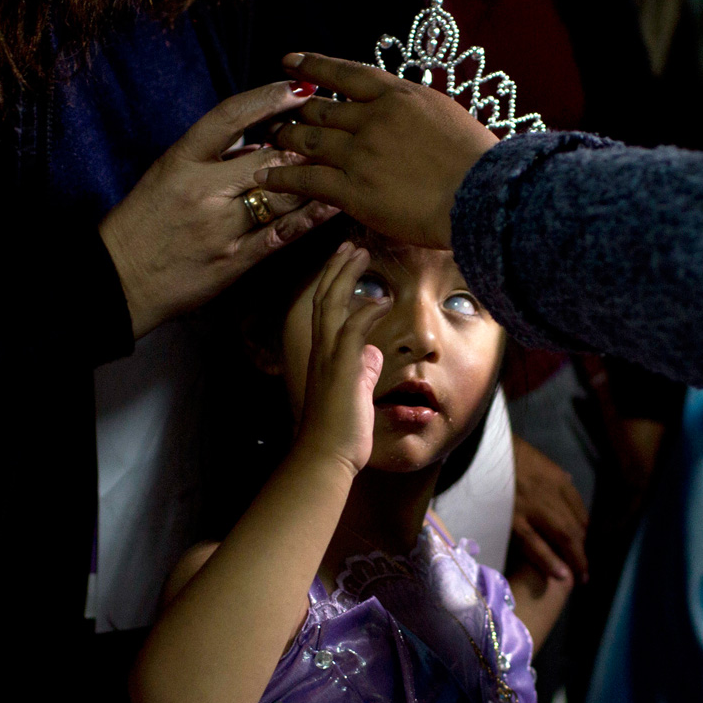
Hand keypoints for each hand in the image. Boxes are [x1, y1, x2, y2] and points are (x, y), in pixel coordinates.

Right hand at [100, 80, 338, 338]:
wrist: (121, 278)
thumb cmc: (145, 221)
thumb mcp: (168, 174)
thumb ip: (211, 155)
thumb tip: (259, 134)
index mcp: (181, 160)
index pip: (230, 116)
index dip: (268, 98)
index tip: (299, 87)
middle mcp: (202, 189)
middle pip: (266, 156)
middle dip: (304, 143)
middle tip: (334, 130)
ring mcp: (220, 226)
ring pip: (280, 194)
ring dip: (314, 178)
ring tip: (343, 162)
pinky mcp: (233, 260)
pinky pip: (281, 235)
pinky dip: (309, 218)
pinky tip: (333, 204)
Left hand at [255, 53, 499, 249]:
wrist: (485, 197)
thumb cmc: (481, 164)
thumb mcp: (450, 118)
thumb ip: (420, 114)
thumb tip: (410, 116)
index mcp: (401, 96)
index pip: (347, 73)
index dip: (315, 67)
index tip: (291, 62)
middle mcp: (374, 118)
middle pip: (320, 109)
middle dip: (295, 111)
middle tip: (276, 114)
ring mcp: (360, 153)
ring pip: (308, 140)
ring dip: (283, 140)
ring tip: (268, 142)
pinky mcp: (354, 190)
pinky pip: (307, 180)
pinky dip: (282, 177)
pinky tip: (265, 178)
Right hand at [293, 244, 392, 475]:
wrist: (325, 457)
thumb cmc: (339, 432)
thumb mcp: (355, 394)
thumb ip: (362, 371)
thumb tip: (373, 355)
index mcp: (323, 356)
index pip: (325, 309)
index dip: (334, 282)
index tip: (346, 261)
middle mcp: (321, 351)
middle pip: (324, 297)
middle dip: (337, 268)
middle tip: (350, 244)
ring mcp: (329, 359)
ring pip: (332, 306)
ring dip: (346, 277)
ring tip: (360, 253)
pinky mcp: (343, 370)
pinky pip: (353, 332)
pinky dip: (366, 312)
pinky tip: (381, 299)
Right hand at [510, 435, 589, 583]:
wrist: (479, 450)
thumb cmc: (506, 455)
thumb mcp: (538, 460)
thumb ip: (554, 476)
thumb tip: (568, 484)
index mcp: (557, 479)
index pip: (579, 510)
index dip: (583, 531)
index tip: (580, 545)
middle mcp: (550, 493)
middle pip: (574, 527)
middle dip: (582, 551)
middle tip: (584, 571)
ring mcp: (532, 507)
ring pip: (562, 537)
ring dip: (573, 559)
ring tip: (577, 577)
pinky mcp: (512, 520)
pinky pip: (534, 545)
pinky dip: (549, 561)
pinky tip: (559, 574)